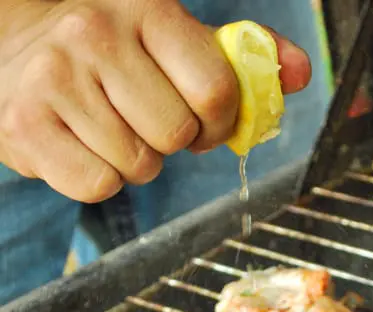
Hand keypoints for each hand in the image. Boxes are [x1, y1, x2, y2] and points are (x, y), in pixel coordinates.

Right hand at [0, 0, 311, 201]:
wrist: (12, 51)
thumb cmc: (106, 53)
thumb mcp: (170, 39)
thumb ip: (238, 58)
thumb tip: (298, 74)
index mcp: (145, 8)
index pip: (216, 89)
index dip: (221, 122)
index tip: (204, 121)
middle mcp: (95, 35)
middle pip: (176, 135)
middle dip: (171, 142)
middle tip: (145, 122)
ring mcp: (55, 80)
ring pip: (138, 166)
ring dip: (134, 163)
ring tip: (106, 127)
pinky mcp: (27, 127)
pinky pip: (99, 186)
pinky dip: (100, 179)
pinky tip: (82, 145)